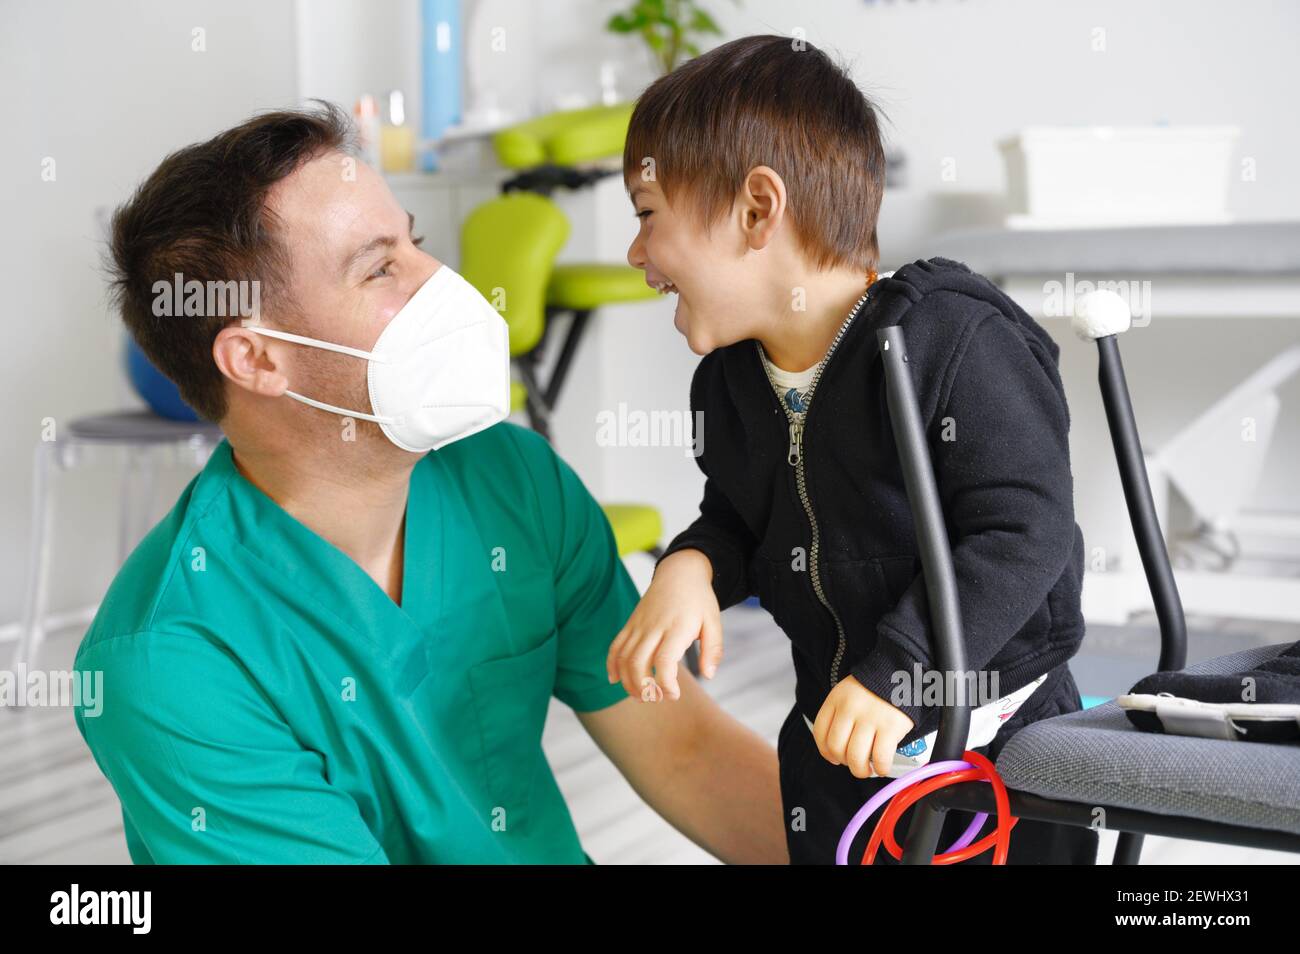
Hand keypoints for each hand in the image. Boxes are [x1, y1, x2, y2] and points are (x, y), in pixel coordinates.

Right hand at [606, 549, 722, 700]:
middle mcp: (654, 627)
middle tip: (656, 698)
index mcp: (677, 628)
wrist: (679, 572)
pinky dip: (612, 665)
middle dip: (643, 688)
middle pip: (637, 662)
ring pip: (624, 657)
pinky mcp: (631, 624)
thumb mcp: (714, 622)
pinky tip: (616, 680)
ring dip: (628, 682)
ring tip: (640, 695)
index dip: (665, 683)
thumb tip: (709, 675)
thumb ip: (713, 650)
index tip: (673, 695)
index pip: (664, 660)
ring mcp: (639, 625)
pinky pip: (615, 646)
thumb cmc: (699, 600)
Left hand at [812, 676, 914, 778]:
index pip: (820, 732)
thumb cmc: (873, 690)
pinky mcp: (891, 727)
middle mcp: (850, 709)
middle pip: (836, 748)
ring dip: (860, 771)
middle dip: (844, 762)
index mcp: (836, 699)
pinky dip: (881, 768)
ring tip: (868, 770)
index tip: (835, 758)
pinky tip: (882, 767)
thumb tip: (834, 755)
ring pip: (856, 757)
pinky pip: (881, 757)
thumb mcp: (847, 694)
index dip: (826, 752)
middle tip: (855, 763)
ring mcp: (870, 718)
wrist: (901, 673)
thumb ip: (838, 717)